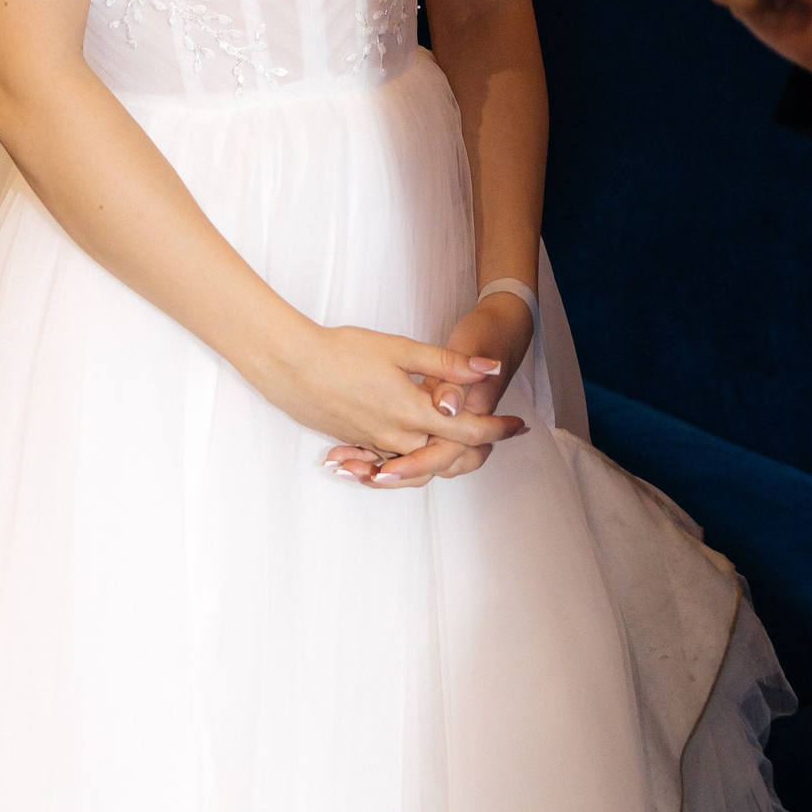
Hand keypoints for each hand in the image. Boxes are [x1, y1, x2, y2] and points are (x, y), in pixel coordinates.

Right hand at [269, 322, 525, 479]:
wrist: (290, 366)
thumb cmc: (344, 351)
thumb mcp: (400, 349)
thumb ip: (447, 363)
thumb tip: (489, 368)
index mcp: (413, 413)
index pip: (469, 431)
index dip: (498, 429)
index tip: (520, 426)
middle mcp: (396, 437)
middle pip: (448, 454)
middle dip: (476, 446)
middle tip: (497, 434)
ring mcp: (375, 444)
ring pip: (420, 462)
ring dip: (444, 455)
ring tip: (462, 441)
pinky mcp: (357, 443)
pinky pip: (393, 460)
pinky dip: (411, 457)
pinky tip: (415, 444)